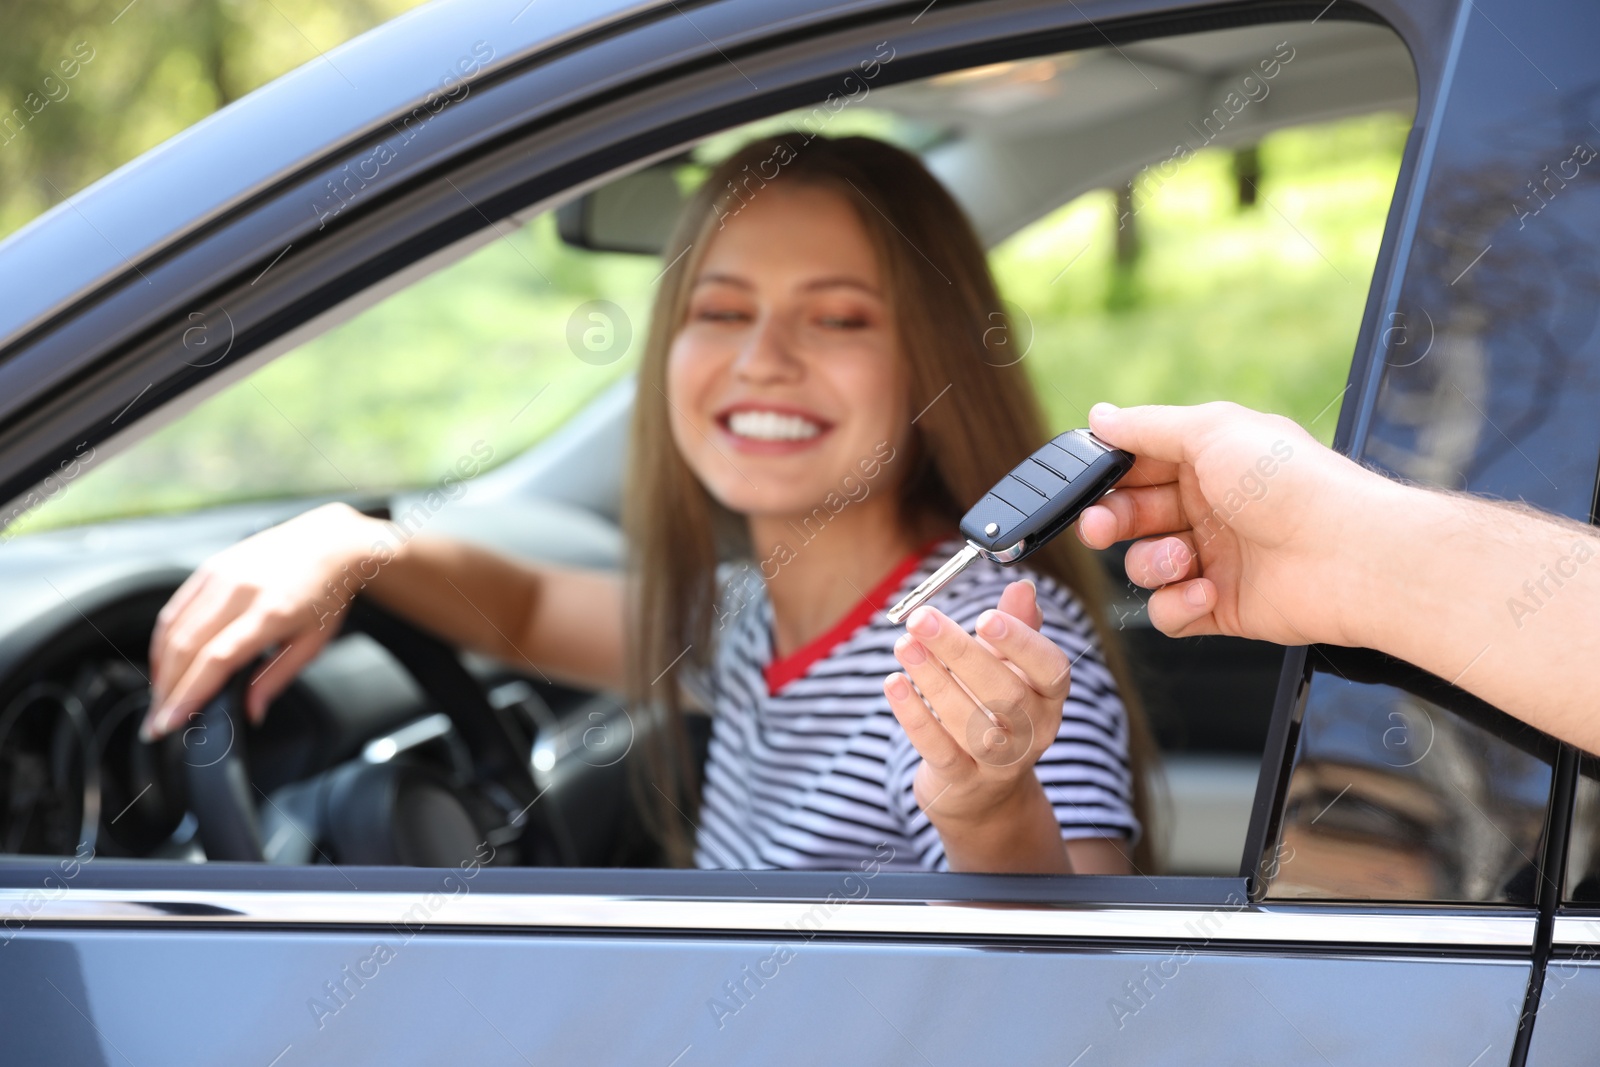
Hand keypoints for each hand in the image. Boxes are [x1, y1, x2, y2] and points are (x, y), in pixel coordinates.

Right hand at [142, 502, 387, 740]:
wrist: (328, 543)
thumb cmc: (325, 595)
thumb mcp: (313, 643)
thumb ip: (277, 678)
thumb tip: (249, 713)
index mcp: (270, 612)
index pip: (217, 659)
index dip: (188, 694)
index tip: (169, 723)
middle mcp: (239, 590)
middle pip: (186, 648)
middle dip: (165, 692)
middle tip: (156, 724)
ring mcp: (220, 575)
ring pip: (173, 629)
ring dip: (160, 671)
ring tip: (160, 701)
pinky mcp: (208, 568)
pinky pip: (174, 610)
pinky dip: (163, 642)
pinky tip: (165, 666)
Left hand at [883, 579, 1071, 869]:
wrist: (984, 795)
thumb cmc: (996, 713)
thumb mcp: (1011, 670)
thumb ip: (1016, 628)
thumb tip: (1022, 587)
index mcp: (1049, 698)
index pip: (1050, 669)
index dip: (1021, 643)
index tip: (985, 616)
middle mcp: (1033, 732)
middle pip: (1004, 692)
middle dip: (960, 651)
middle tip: (922, 619)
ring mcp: (999, 762)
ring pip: (969, 720)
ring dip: (932, 679)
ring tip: (903, 645)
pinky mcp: (962, 783)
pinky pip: (939, 749)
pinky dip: (915, 716)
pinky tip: (894, 684)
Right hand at [1076, 401, 1394, 646]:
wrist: (1350, 556)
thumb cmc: (1293, 485)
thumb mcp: (1213, 431)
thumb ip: (1148, 427)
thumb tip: (1100, 416)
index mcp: (1209, 459)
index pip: (1138, 464)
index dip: (1108, 475)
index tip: (1088, 482)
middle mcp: (1210, 507)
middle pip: (1132, 516)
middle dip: (1111, 522)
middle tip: (1102, 527)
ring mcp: (1215, 558)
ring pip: (1145, 565)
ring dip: (1151, 564)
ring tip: (1182, 561)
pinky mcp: (1222, 606)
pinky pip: (1170, 612)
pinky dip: (1177, 605)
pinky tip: (1205, 592)